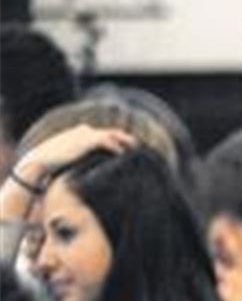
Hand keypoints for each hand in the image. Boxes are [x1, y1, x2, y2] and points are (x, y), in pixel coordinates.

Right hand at [13, 124, 136, 183]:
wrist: (41, 161)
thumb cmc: (53, 164)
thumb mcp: (70, 159)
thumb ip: (83, 159)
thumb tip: (92, 170)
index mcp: (80, 132)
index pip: (105, 134)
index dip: (119, 140)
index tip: (131, 148)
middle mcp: (84, 130)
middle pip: (113, 132)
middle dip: (127, 139)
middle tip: (141, 148)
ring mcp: (86, 134)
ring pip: (113, 135)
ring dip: (126, 143)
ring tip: (138, 151)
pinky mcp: (87, 141)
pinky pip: (108, 142)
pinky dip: (118, 148)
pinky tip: (126, 155)